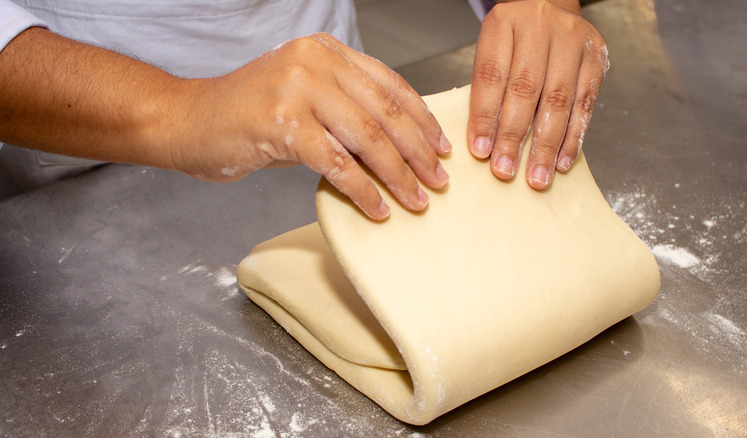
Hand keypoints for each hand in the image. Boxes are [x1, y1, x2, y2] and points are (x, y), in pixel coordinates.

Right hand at [175, 33, 450, 219]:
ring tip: (416, 200)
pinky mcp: (282, 124)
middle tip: (438, 181)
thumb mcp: (301, 99)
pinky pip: (338, 164)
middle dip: (418, 152)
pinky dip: (363, 190)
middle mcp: (315, 62)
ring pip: (367, 138)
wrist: (185, 121)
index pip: (389, 84)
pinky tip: (377, 208)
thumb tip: (393, 146)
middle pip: (385, 112)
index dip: (421, 119)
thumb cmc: (243, 115)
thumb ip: (343, 110)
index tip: (441, 147)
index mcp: (325, 51)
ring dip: (398, 175)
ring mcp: (297, 89)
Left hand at [467, 0, 608, 188]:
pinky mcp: (596, 57)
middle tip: (505, 169)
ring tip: (536, 176)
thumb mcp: (492, 50)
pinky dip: (572, 138)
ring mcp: (572, 40)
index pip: (491, 76)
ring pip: (558, 100)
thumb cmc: (515, 38)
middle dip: (514, 136)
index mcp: (504, 22)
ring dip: (546, 145)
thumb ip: (489, 89)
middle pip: (526, 90)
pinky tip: (561, 161)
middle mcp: (540, 26)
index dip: (485, 117)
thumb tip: (486, 143)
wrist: (551, 6)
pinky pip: (584, 104)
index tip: (480, 151)